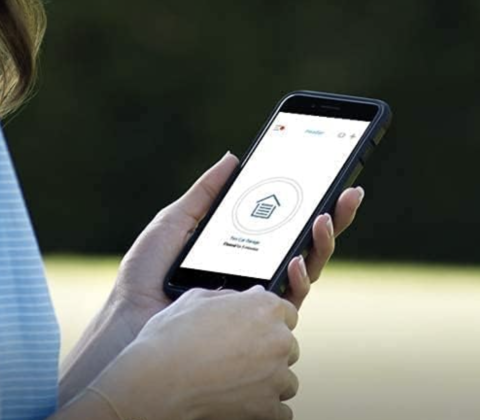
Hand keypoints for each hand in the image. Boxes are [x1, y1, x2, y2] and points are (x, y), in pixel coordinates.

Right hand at [90, 286, 300, 419]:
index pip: (287, 312)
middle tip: (238, 357)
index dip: (268, 320)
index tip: (255, 329)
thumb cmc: (170, 338)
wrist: (157, 382)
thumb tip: (243, 298)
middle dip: (268, 351)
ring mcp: (276, 376)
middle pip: (287, 346)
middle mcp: (278, 340)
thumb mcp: (195, 299)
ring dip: (268, 381)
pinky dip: (264, 409)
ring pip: (286, 379)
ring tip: (236, 381)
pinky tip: (242, 402)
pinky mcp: (268, 408)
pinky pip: (281, 410)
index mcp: (264, 308)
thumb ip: (228, 297)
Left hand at [113, 151, 365, 327]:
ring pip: (307, 270)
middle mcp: (256, 275)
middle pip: (306, 245)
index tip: (333, 176)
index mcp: (241, 250)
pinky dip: (298, 277)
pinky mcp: (256, 323)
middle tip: (350, 192)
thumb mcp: (175, 222)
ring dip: (322, 243)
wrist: (129, 319)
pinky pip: (290, 301)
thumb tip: (233, 157)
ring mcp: (258, 299)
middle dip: (334, 218)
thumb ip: (206, 193)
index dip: (311, 202)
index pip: (285, 224)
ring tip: (324, 218)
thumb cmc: (144, 277)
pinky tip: (294, 257)